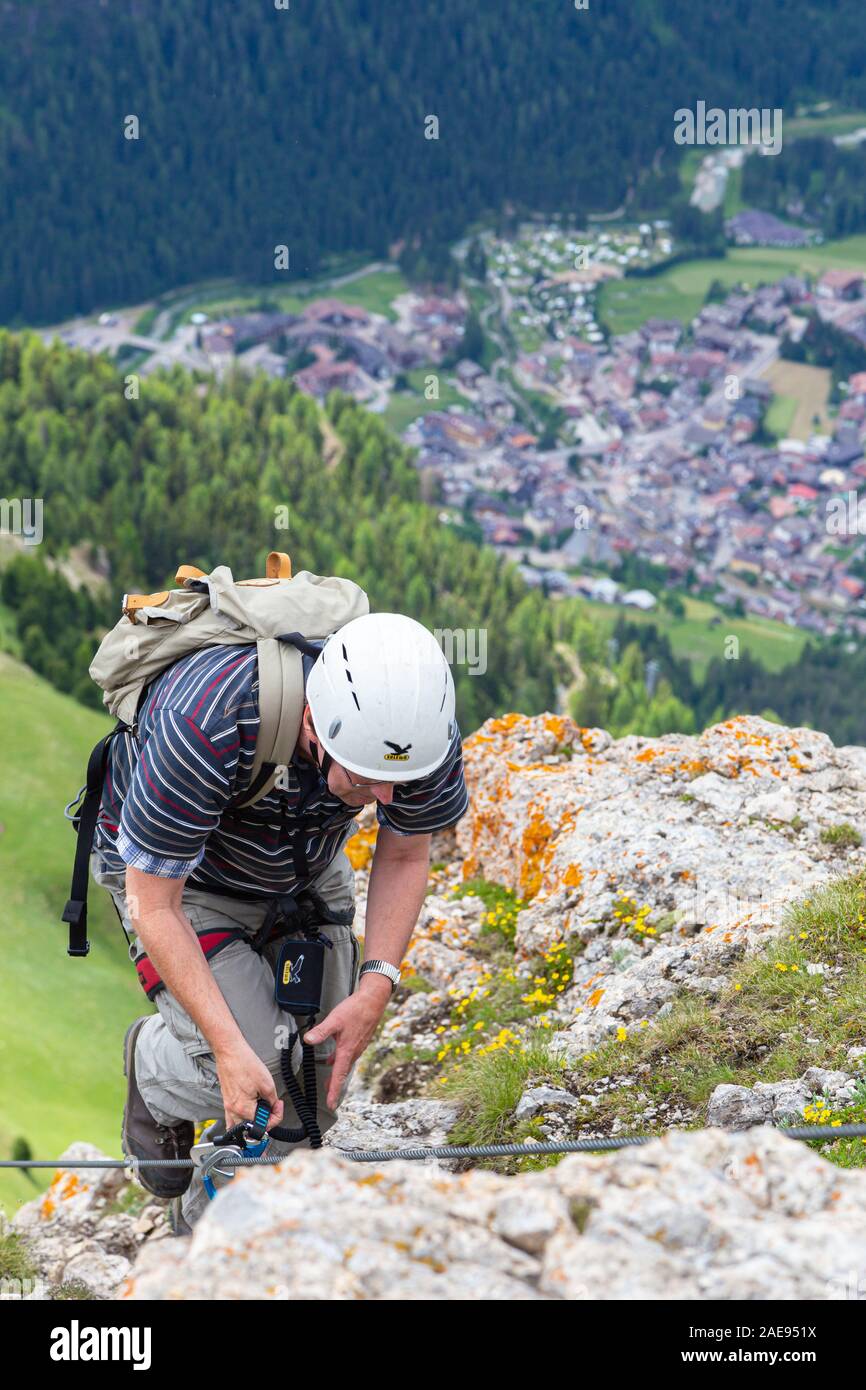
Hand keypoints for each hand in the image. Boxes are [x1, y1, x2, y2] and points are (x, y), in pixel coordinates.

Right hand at [214, 1037, 283, 1130]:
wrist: (230, 1052)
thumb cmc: (244, 1063)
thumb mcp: (267, 1083)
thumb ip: (272, 1101)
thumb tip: (273, 1109)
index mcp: (243, 1109)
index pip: (263, 1125)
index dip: (276, 1117)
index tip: (278, 1106)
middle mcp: (233, 1111)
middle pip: (252, 1128)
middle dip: (265, 1120)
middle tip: (272, 1107)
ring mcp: (228, 1107)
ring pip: (241, 1125)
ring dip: (253, 1121)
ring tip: (261, 1109)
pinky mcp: (227, 1101)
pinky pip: (232, 1119)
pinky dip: (242, 1119)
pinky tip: (249, 1112)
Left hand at [305, 978, 390, 1108]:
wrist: (374, 1000)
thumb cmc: (356, 1009)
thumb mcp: (335, 1020)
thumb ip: (321, 1031)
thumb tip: (308, 1040)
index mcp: (347, 1050)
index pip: (339, 1075)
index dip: (334, 1091)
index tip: (331, 1104)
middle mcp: (354, 1051)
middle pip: (343, 1073)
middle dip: (335, 1085)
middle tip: (329, 1097)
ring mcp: (358, 1046)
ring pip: (346, 1064)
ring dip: (338, 1073)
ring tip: (330, 1080)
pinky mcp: (360, 1040)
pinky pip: (349, 1055)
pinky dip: (342, 1061)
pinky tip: (335, 1057)